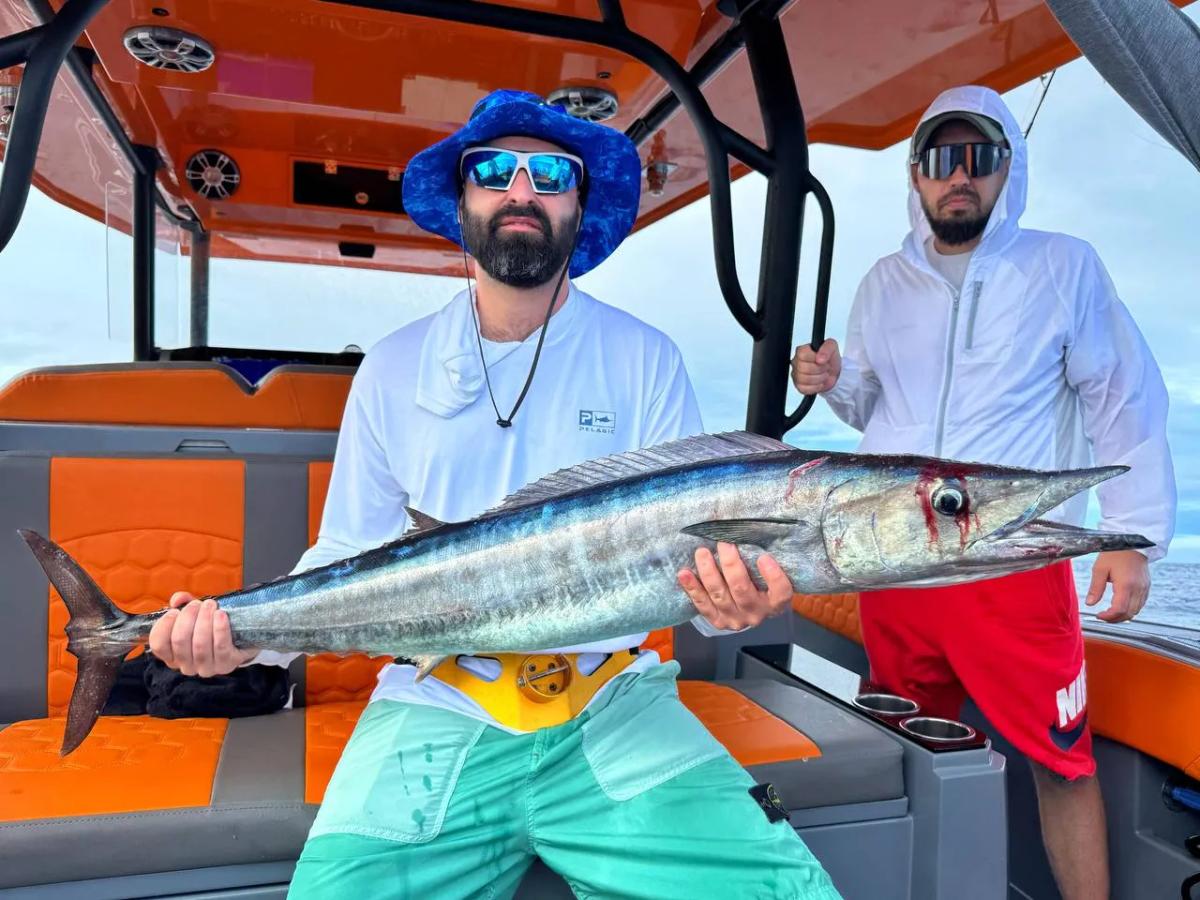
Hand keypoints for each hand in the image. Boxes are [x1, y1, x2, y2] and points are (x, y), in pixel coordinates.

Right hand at [148, 592, 258, 676]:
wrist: (240, 639)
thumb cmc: (210, 626)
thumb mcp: (194, 614)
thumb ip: (183, 603)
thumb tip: (177, 599)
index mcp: (172, 655)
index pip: (158, 645)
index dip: (164, 626)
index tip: (174, 611)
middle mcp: (186, 666)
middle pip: (180, 641)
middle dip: (188, 617)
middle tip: (197, 604)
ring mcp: (206, 668)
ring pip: (200, 645)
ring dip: (204, 621)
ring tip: (210, 605)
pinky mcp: (226, 664)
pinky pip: (220, 647)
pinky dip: (220, 629)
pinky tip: (221, 615)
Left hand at [677, 542, 793, 630]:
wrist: (749, 610)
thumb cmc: (761, 584)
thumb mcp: (770, 575)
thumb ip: (767, 558)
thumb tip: (755, 526)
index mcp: (775, 602)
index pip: (780, 592)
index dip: (773, 576)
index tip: (763, 557)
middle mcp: (756, 613)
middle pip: (742, 589)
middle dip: (730, 564)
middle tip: (723, 543)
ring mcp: (735, 619)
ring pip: (719, 595)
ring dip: (708, 572)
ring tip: (701, 552)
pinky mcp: (717, 621)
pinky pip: (702, 605)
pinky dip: (692, 588)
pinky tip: (684, 573)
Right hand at [791, 339, 840, 394]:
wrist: (833, 372)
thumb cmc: (830, 359)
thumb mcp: (832, 347)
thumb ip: (826, 348)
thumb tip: (819, 358)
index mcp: (801, 351)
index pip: (802, 354)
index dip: (814, 358)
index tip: (822, 359)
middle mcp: (796, 363)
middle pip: (804, 368)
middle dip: (820, 369)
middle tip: (825, 367)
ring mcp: (796, 375)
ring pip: (805, 379)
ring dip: (819, 378)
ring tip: (823, 374)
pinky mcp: (799, 387)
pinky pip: (806, 389)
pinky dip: (817, 387)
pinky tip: (820, 382)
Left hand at [1085, 550, 1149, 622]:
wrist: (1132, 543)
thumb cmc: (1115, 553)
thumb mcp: (1100, 569)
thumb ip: (1095, 588)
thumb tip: (1089, 603)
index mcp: (1126, 585)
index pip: (1119, 609)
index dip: (1108, 616)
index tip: (1098, 615)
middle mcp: (1138, 588)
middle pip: (1129, 613)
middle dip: (1115, 619)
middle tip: (1102, 617)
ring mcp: (1144, 588)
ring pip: (1136, 611)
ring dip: (1123, 615)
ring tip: (1110, 613)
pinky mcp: (1147, 587)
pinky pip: (1141, 604)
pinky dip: (1131, 609)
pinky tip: (1120, 606)